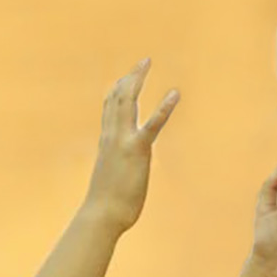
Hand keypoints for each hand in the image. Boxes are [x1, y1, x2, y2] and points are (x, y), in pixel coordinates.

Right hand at [85, 59, 178, 230]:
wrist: (101, 215)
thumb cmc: (105, 204)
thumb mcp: (110, 179)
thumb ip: (115, 168)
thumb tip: (118, 172)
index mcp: (107, 142)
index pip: (110, 108)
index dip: (118, 89)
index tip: (126, 76)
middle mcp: (112, 135)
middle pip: (117, 97)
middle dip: (130, 77)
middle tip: (143, 62)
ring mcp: (122, 140)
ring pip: (128, 101)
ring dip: (138, 80)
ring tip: (147, 62)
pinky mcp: (137, 150)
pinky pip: (152, 124)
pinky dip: (164, 108)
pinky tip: (175, 95)